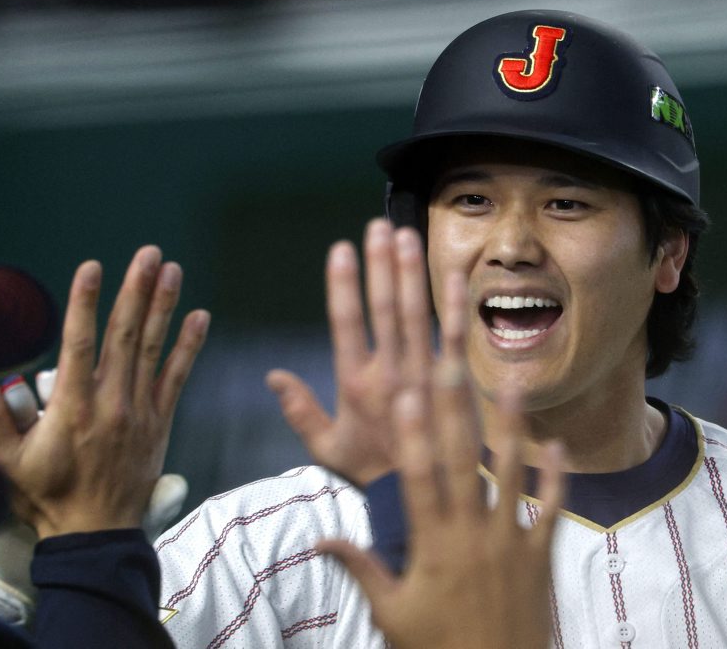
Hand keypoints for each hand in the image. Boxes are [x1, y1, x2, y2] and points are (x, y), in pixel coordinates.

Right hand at [0, 246, 209, 539]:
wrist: (97, 534)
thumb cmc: (48, 499)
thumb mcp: (10, 463)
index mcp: (71, 408)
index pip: (79, 344)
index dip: (86, 303)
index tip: (92, 267)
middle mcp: (110, 403)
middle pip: (124, 336)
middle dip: (135, 291)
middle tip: (148, 253)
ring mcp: (140, 411)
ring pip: (153, 349)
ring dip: (163, 307)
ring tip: (172, 271)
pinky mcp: (161, 423)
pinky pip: (177, 378)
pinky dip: (189, 347)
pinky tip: (200, 318)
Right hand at [266, 219, 432, 486]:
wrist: (425, 499)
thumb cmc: (371, 472)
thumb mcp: (326, 448)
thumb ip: (300, 411)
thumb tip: (272, 375)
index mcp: (355, 385)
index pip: (346, 324)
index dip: (343, 285)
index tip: (341, 249)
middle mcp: (389, 374)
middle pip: (383, 310)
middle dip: (380, 265)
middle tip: (378, 226)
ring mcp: (424, 376)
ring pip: (415, 315)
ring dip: (411, 273)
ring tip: (407, 235)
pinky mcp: (454, 382)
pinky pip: (454, 337)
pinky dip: (453, 304)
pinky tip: (452, 272)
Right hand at [318, 273, 565, 648]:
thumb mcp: (391, 614)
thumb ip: (360, 569)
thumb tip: (319, 540)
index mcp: (433, 543)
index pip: (418, 477)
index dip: (411, 432)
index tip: (403, 390)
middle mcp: (472, 531)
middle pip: (462, 460)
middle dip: (455, 407)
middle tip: (451, 360)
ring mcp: (511, 540)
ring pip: (512, 472)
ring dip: (512, 424)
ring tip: (511, 381)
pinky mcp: (540, 554)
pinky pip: (551, 508)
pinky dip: (556, 476)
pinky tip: (558, 442)